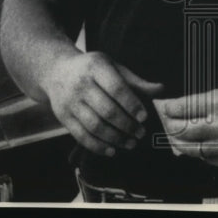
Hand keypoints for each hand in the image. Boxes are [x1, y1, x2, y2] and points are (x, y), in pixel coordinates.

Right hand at [43, 51, 163, 156]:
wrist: (56, 71)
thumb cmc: (92, 69)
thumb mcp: (113, 66)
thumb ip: (135, 81)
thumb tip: (161, 90)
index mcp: (96, 67)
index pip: (116, 88)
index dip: (132, 104)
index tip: (144, 117)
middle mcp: (81, 85)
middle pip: (106, 110)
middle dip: (127, 125)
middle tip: (140, 133)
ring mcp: (70, 102)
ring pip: (94, 126)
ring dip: (115, 138)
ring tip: (130, 143)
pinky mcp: (63, 117)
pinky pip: (81, 136)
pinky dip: (98, 146)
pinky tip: (112, 150)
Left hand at [155, 86, 217, 168]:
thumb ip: (203, 101)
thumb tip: (179, 108)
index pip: (183, 108)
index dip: (170, 108)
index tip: (166, 107)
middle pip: (182, 130)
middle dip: (170, 125)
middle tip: (166, 121)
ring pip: (190, 148)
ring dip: (178, 142)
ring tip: (174, 135)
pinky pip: (204, 158)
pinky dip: (195, 152)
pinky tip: (192, 145)